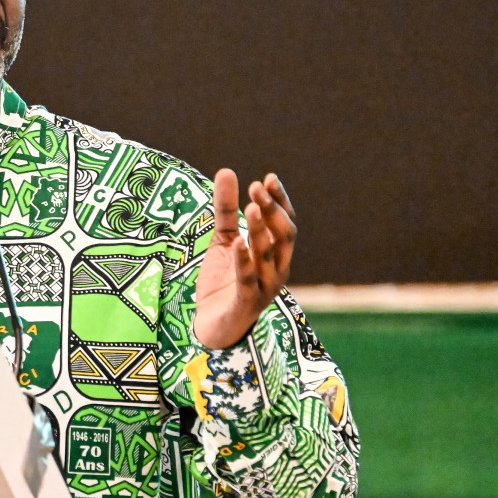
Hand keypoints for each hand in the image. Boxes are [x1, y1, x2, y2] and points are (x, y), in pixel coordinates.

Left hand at [192, 169, 296, 348]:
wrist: (211, 326)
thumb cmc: (224, 281)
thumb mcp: (222, 240)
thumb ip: (225, 210)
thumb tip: (226, 171)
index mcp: (276, 254)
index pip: (285, 223)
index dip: (280, 202)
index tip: (268, 178)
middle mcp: (277, 270)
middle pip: (284, 237)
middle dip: (273, 211)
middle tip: (256, 188)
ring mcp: (264, 288)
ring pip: (269, 257)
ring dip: (261, 231)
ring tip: (251, 208)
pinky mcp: (246, 304)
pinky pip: (248, 281)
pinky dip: (244, 261)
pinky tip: (237, 243)